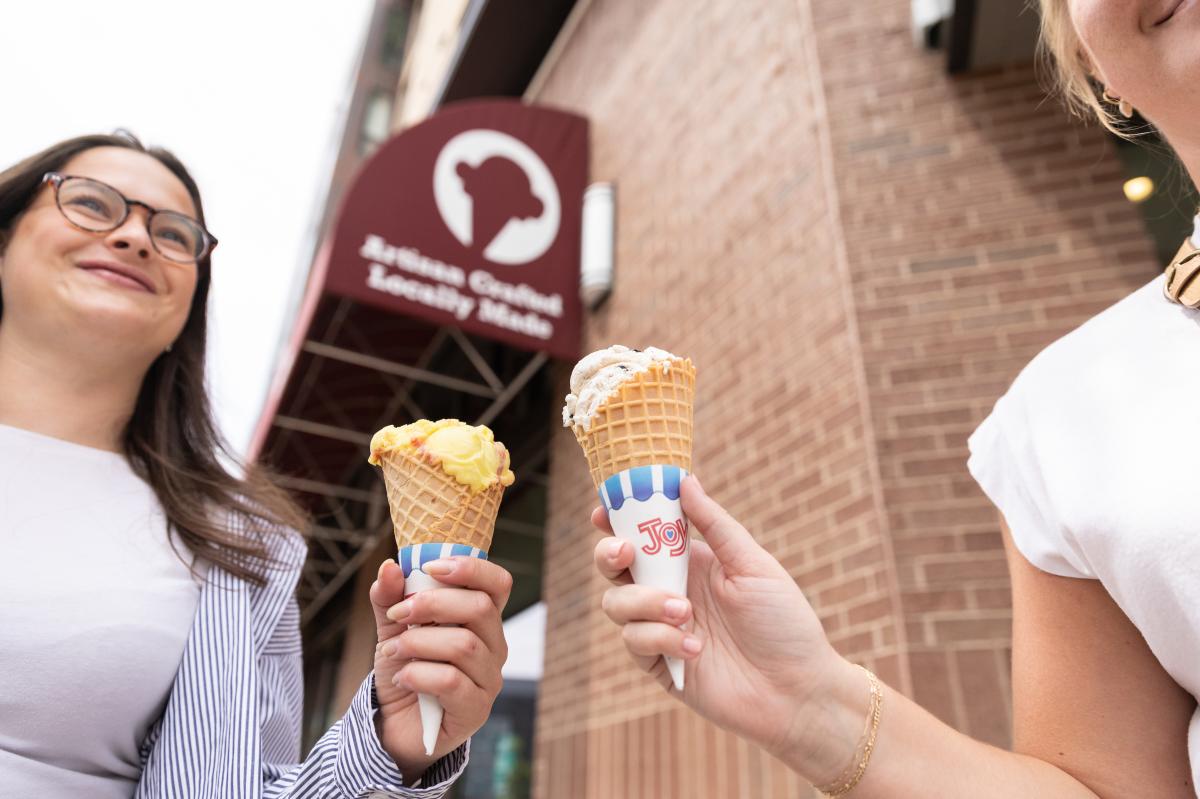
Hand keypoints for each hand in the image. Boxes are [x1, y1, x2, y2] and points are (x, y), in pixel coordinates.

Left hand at [369, 556, 510, 779]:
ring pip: (463, 645)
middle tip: (398, 614)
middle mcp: (494, 646)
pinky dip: (418, 674)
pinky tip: (403, 678)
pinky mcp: (476, 710)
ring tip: (393, 651)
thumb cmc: (405, 669)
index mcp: (482, 620)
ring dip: (418, 642)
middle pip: (480, 608)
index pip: (498, 583)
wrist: (394, 725)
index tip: (431, 567)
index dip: (472, 568)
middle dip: (431, 604)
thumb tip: (389, 567)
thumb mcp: (393, 628)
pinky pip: (451, 682)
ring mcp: (489, 680)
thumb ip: (390, 598)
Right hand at [593, 475, 844, 759]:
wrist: (797, 689)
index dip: (617, 519)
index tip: (603, 510)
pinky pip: (635, 642)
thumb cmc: (784, 622)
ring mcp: (661, 628)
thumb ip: (715, 524)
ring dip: (645, 602)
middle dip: (609, 554)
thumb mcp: (753, 564)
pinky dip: (660, 639)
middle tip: (625, 552)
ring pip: (617, 604)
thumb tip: (685, 480)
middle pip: (615, 566)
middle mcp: (669, 592)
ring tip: (686, 612)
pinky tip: (696, 648)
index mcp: (691, 562)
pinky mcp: (660, 664)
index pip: (643, 534)